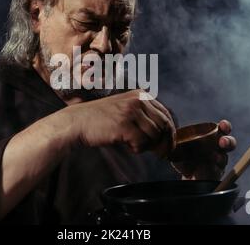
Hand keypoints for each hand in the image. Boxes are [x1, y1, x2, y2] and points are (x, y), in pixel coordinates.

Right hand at [59, 89, 175, 154]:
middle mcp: (137, 100)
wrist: (78, 122)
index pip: (166, 114)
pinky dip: (137, 149)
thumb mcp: (125, 110)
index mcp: (140, 95)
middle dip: (165, 143)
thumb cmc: (101, 119)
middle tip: (161, 155)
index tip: (170, 146)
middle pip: (164, 125)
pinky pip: (142, 142)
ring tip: (134, 145)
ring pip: (154, 135)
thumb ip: (144, 116)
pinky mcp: (124, 124)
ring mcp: (131, 111)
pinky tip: (127, 146)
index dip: (171, 133)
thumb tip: (166, 135)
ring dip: (147, 146)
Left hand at [171, 120, 236, 179]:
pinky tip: (210, 167)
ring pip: (224, 157)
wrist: (187, 175)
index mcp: (212, 138)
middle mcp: (218, 148)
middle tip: (222, 142)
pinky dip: (213, 168)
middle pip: (230, 143)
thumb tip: (166, 136)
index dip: (225, 126)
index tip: (222, 125)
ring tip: (215, 157)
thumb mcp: (180, 147)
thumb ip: (176, 141)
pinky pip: (217, 170)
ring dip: (221, 157)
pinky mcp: (216, 173)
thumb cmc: (186, 156)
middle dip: (228, 141)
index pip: (222, 130)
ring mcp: (219, 161)